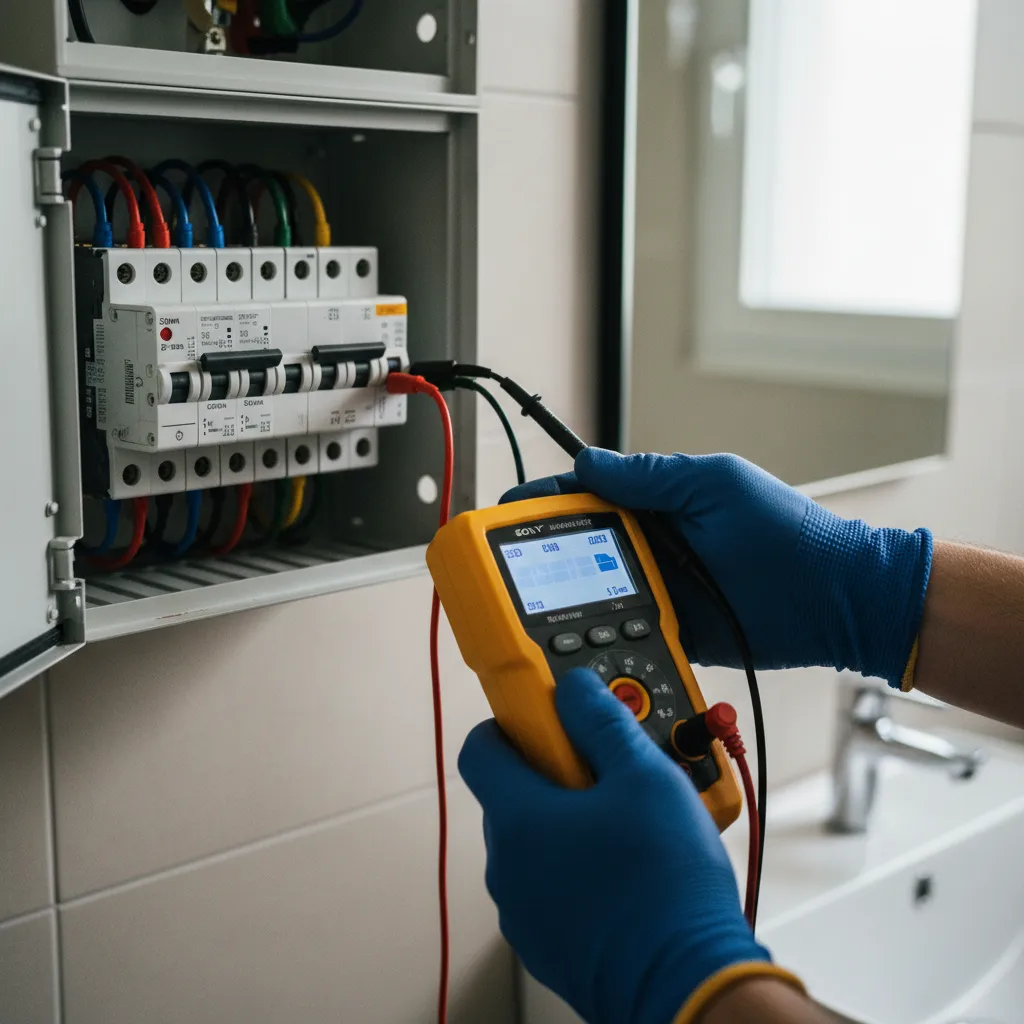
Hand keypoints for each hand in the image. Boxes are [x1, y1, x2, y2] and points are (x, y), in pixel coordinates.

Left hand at [459, 668, 772, 1023]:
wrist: (685, 982)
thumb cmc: (665, 885)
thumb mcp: (644, 775)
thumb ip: (601, 720)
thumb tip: (574, 689)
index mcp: (518, 818)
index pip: (481, 748)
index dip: (512, 722)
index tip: (547, 716)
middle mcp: (508, 866)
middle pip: (512, 795)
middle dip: (555, 773)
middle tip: (608, 772)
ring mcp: (523, 910)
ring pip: (534, 843)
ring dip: (569, 823)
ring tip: (629, 825)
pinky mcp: (547, 944)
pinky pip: (551, 886)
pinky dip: (577, 868)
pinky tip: (626, 869)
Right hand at [502, 448, 931, 687]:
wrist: (835, 601)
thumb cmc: (786, 533)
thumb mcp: (715, 485)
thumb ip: (651, 476)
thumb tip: (587, 464)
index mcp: (658, 501)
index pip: (585, 495)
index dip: (542, 503)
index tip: (504, 515)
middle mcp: (652, 543)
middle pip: (578, 547)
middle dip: (540, 557)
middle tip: (501, 575)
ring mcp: (659, 587)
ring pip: (592, 591)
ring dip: (563, 601)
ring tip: (524, 614)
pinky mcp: (669, 628)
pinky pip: (621, 628)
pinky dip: (596, 635)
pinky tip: (569, 644)